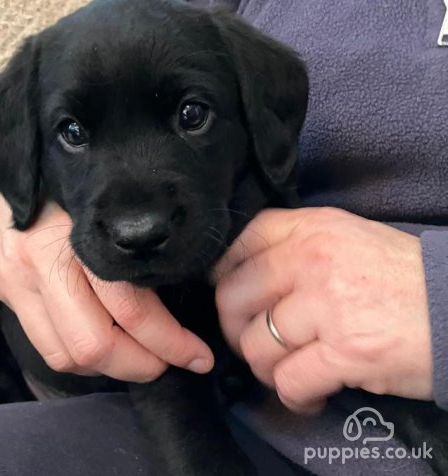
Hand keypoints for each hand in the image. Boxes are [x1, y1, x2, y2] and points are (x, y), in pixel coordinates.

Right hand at [0, 193, 213, 380]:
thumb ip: (139, 251)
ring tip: (138, 357)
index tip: (198, 356)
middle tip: (170, 362)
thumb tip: (183, 293)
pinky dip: (82, 361)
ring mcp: (18, 282)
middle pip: (96, 343)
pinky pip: (47, 350)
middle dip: (143, 364)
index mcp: (81, 233)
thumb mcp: (114, 212)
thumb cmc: (77, 195)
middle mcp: (43, 261)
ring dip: (112, 368)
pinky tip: (103, 349)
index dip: (171, 342)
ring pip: (69, 356)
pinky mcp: (6, 295)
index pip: (131, 306)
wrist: (12, 180)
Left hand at [215, 207, 432, 413]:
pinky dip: (294, 397)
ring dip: (265, 367)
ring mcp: (327, 304)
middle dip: (235, 327)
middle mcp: (312, 260)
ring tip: (288, 370)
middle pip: (233, 297)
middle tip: (255, 341)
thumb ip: (299, 246)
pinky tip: (309, 395)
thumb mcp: (348, 238)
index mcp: (312, 229)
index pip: (243, 242)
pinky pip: (289, 381)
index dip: (223, 271)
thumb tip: (250, 272)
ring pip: (256, 345)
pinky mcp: (346, 351)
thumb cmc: (402, 275)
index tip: (231, 295)